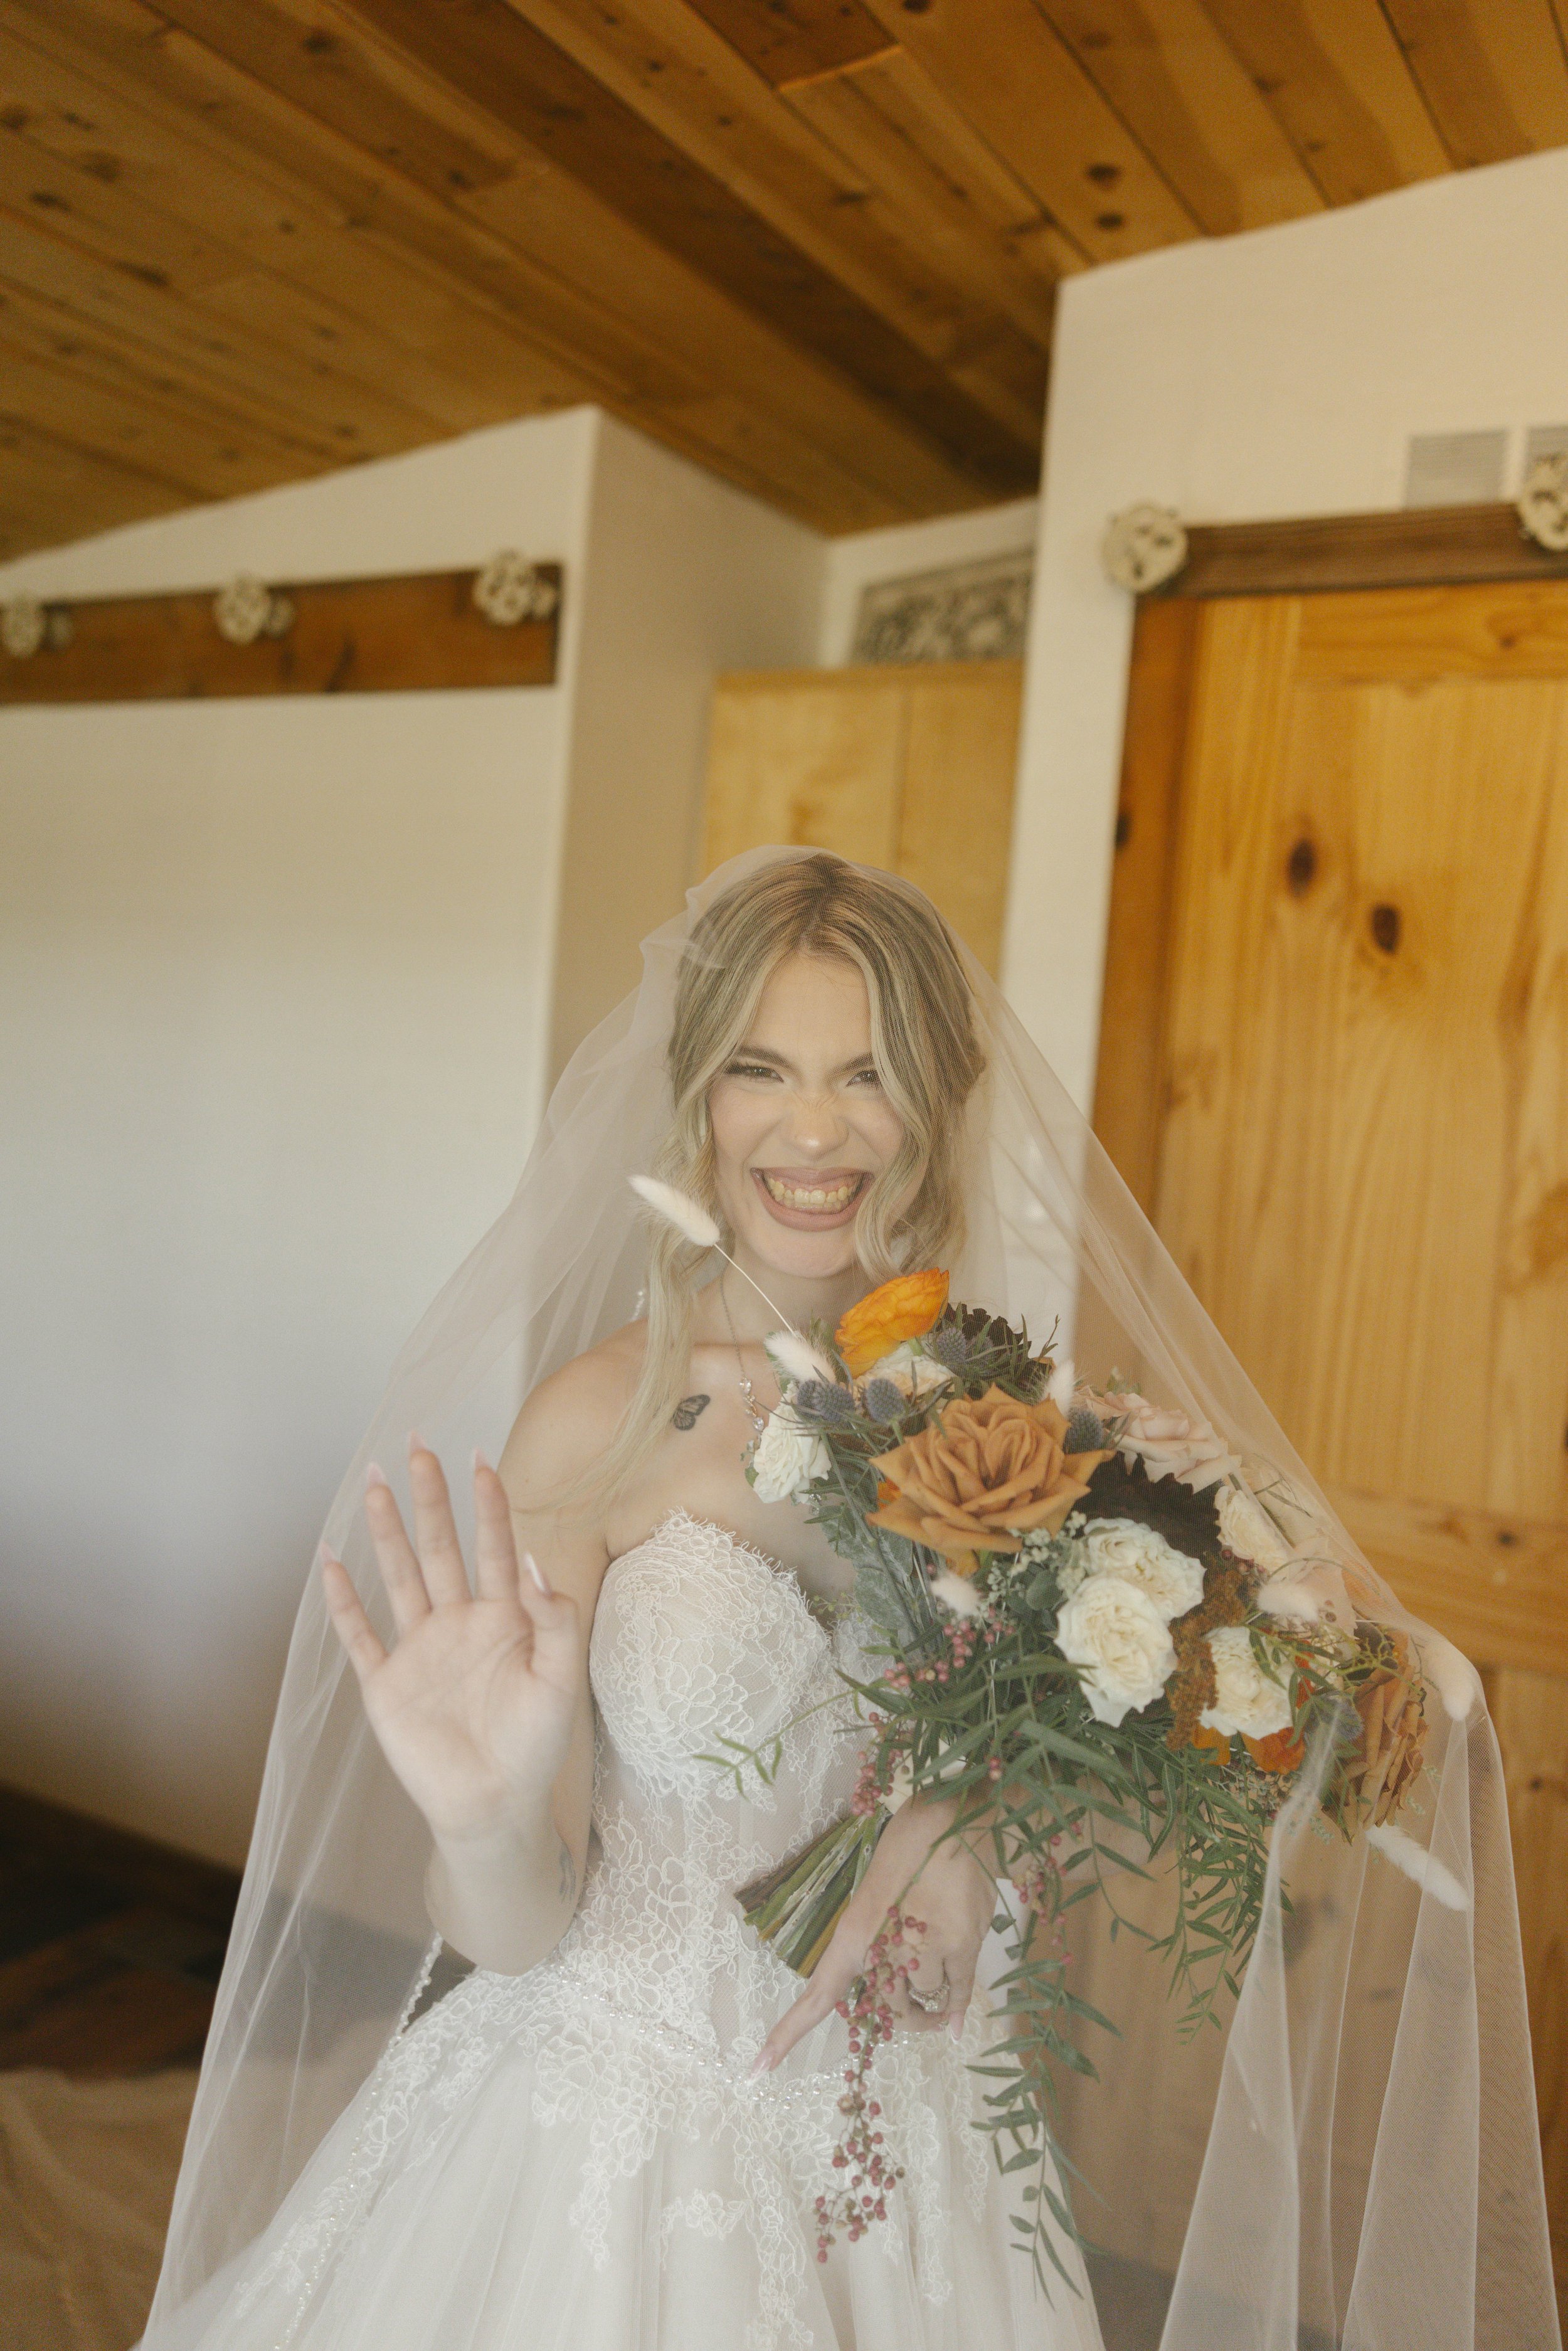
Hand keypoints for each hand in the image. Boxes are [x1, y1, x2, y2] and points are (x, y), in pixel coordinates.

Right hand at [322, 1445, 582, 1845]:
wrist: (494, 1807)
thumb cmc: (536, 1746)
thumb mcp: (561, 1680)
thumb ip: (554, 1620)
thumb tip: (531, 1561)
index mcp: (504, 1619)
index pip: (495, 1547)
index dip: (488, 1505)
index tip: (481, 1460)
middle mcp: (459, 1623)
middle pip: (440, 1547)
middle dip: (430, 1497)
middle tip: (418, 1445)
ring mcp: (419, 1650)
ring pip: (399, 1577)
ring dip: (386, 1530)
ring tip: (374, 1481)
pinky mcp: (387, 1683)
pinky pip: (360, 1634)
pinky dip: (343, 1601)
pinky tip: (331, 1560)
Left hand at [755, 1798, 996, 2072]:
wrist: (954, 1818)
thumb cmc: (907, 1848)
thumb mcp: (875, 1892)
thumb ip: (878, 1941)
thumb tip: (893, 1986)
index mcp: (854, 1933)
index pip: (818, 1995)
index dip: (788, 2034)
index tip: (757, 2069)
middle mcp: (885, 1948)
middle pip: (886, 2009)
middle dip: (902, 2011)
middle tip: (915, 2005)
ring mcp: (925, 1950)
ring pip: (924, 1998)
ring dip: (931, 1997)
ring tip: (939, 1969)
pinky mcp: (962, 1945)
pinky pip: (957, 1992)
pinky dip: (955, 2011)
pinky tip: (953, 2027)